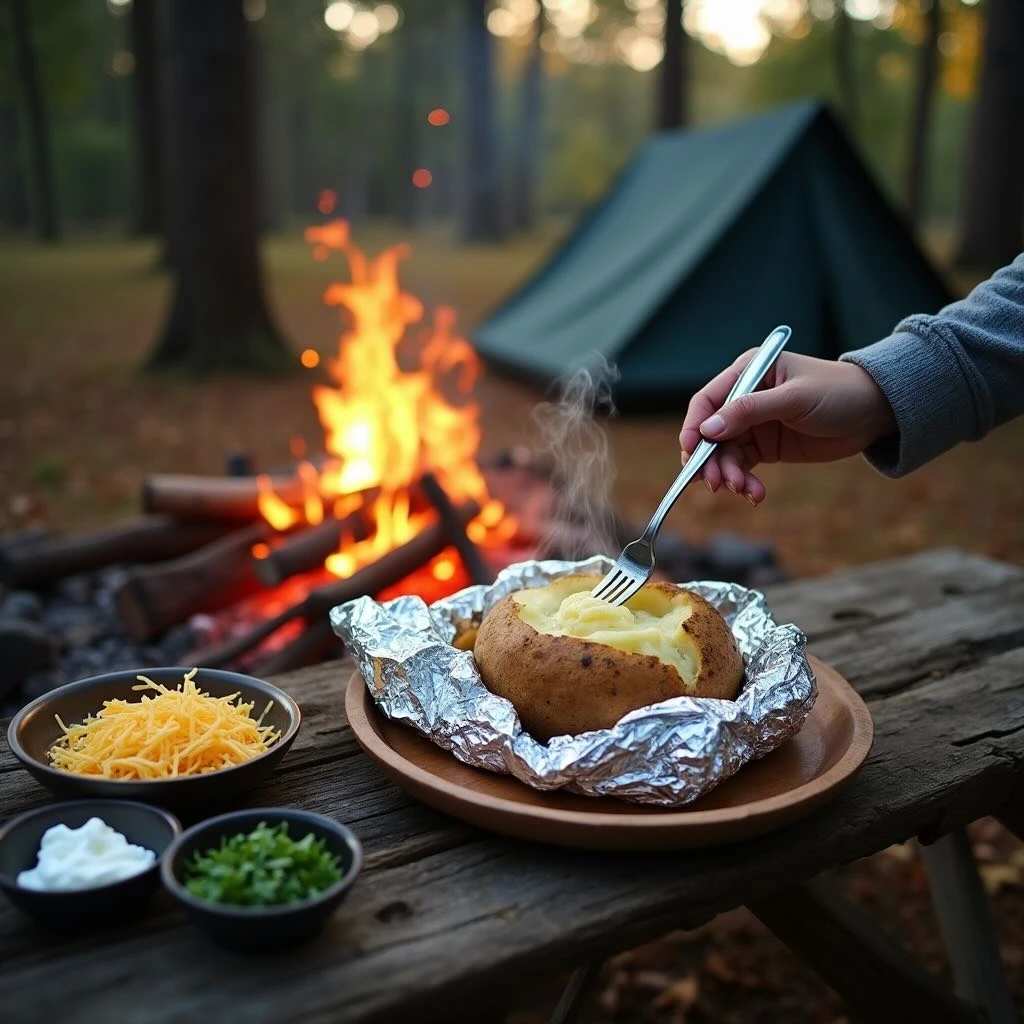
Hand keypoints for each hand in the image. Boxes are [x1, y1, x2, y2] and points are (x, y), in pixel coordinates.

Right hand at [678, 351, 895, 504]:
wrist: (876, 412)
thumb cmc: (838, 392)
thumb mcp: (795, 399)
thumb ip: (750, 411)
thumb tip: (708, 429)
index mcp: (749, 372)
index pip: (707, 400)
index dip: (693, 426)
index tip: (690, 453)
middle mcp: (745, 398)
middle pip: (711, 432)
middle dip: (711, 460)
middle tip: (716, 484)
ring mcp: (754, 424)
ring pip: (726, 454)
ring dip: (730, 475)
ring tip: (744, 490)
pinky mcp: (766, 446)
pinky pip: (744, 466)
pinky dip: (745, 482)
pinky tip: (755, 494)